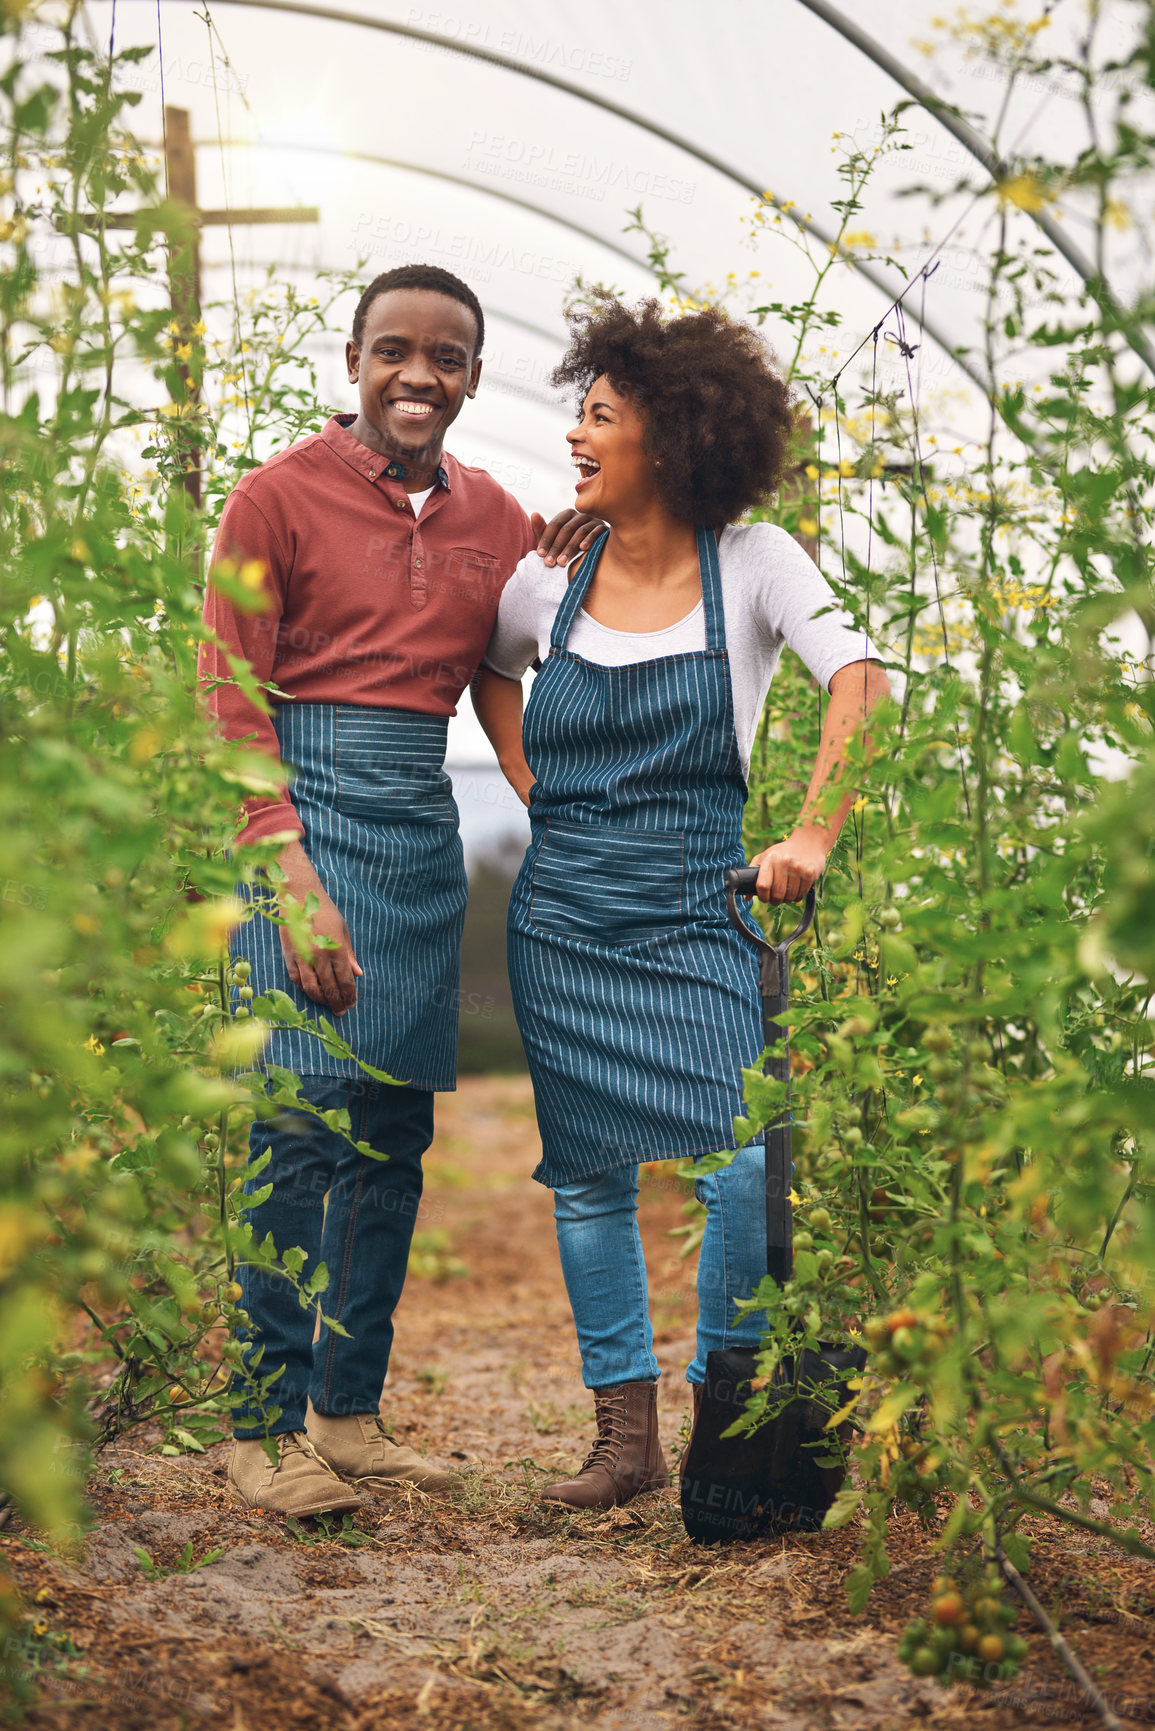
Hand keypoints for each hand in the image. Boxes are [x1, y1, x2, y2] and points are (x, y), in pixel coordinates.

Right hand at [276, 841, 362, 1015]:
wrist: (298, 897)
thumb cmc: (325, 912)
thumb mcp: (343, 930)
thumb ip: (350, 955)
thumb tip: (358, 975)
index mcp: (337, 949)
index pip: (345, 981)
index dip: (349, 995)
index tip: (352, 1003)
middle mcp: (320, 955)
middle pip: (330, 988)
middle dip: (337, 1002)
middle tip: (341, 1011)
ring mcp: (302, 957)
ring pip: (312, 988)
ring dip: (321, 1000)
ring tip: (328, 1005)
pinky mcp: (288, 955)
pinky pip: (297, 979)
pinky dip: (305, 988)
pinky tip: (312, 991)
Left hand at [530, 508, 605, 567]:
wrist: (590, 556)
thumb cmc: (568, 547)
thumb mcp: (553, 540)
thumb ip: (542, 529)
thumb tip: (534, 514)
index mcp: (567, 515)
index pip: (555, 524)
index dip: (546, 540)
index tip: (540, 555)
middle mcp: (581, 515)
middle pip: (567, 529)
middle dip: (556, 547)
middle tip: (549, 563)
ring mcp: (594, 521)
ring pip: (580, 532)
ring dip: (570, 548)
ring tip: (562, 562)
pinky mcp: (605, 528)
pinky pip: (597, 532)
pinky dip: (590, 539)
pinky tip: (583, 549)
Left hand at [750, 825, 828, 904]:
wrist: (808, 842)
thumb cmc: (782, 852)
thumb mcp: (765, 857)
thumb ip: (753, 874)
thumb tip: (746, 898)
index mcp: (770, 858)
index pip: (762, 885)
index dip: (762, 896)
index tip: (764, 898)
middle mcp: (784, 862)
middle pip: (777, 894)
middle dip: (775, 900)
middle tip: (775, 899)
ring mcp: (798, 868)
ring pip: (790, 896)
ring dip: (787, 899)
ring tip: (786, 894)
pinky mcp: (810, 873)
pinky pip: (801, 894)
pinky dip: (797, 897)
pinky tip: (795, 890)